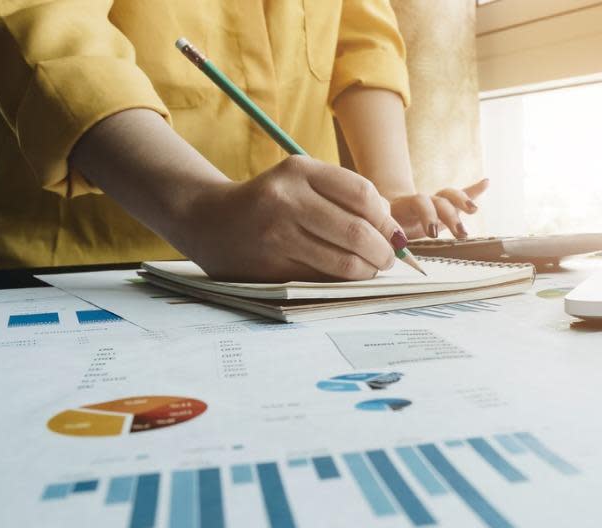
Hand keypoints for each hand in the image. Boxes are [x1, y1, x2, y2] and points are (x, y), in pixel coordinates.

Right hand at [176, 156, 401, 281]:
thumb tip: (393, 227)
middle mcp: (286, 199)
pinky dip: (342, 282)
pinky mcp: (270, 266)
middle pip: (357, 231)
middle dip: (383, 251)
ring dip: (367, 271)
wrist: (206, 219)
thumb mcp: (300, 181)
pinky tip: (345, 277)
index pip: (362, 194)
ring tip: (371, 269)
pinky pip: (321, 279)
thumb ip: (343, 195)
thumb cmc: (269, 202)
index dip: (387, 220)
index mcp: (299, 170)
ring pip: (343, 262)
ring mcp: (276, 235)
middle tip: (388, 259)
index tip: (395, 234)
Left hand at [388, 178, 488, 238]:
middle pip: (440, 201)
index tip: (431, 233)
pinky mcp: (446, 207)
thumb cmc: (385, 226)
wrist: (386, 212)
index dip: (427, 215)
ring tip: (475, 210)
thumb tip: (389, 245)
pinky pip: (460, 197)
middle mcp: (424, 200)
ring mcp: (435, 202)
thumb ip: (387, 236)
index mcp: (406, 205)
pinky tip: (487, 183)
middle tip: (460, 234)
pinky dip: (474, 192)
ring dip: (465, 202)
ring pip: (451, 197)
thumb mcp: (382, 230)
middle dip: (451, 216)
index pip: (420, 203)